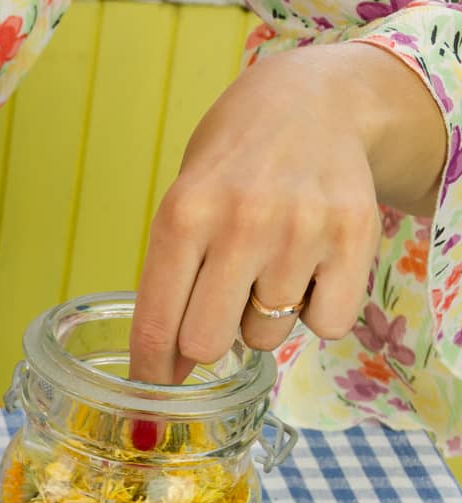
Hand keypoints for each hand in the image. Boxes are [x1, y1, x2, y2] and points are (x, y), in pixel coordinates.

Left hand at [130, 42, 445, 383]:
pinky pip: (327, 324)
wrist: (312, 105)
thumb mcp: (182, 208)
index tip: (147, 397)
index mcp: (183, 215)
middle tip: (214, 314)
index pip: (155, 323)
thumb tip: (165, 373)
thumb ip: (169, 286)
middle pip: (207, 342)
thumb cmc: (231, 168)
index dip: (149, 372)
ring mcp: (302, 230)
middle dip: (204, 342)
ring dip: (261, 319)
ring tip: (266, 266)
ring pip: (266, 336)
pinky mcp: (355, 237)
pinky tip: (307, 270)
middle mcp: (241, 222)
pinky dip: (315, 313)